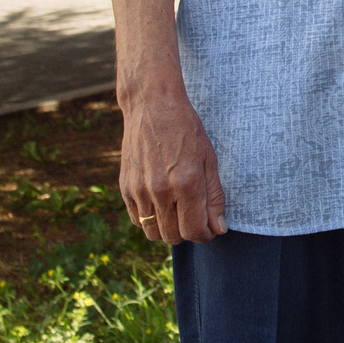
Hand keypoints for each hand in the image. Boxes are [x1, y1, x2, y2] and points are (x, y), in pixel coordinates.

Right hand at [120, 90, 226, 244]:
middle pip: (173, 236)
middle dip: (188, 234)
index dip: (205, 235)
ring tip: (178, 214)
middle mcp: (160, 190)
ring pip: (153, 233)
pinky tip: (161, 204)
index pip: (194, 230)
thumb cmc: (186, 130)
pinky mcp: (125, 188)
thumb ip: (214, 197)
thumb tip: (218, 228)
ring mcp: (139, 190)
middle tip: (196, 220)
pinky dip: (151, 220)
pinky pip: (137, 220)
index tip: (210, 230)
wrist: (152, 106)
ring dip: (168, 230)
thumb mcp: (210, 159)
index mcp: (186, 182)